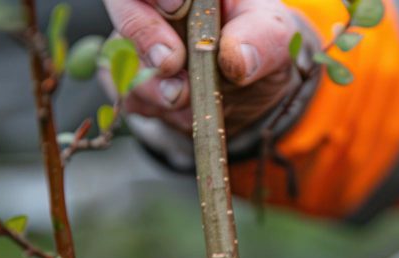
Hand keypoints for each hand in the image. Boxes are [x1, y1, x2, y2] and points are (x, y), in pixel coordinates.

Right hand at [102, 0, 312, 135]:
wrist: (251, 90)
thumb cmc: (259, 44)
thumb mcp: (276, 35)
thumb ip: (262, 38)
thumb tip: (235, 59)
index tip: (177, 7)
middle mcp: (156, 5)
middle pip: (124, 6)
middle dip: (144, 34)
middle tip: (171, 62)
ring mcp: (139, 41)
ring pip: (122, 56)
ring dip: (152, 83)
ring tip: (185, 96)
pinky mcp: (133, 80)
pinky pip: (127, 92)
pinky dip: (153, 106)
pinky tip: (182, 107)